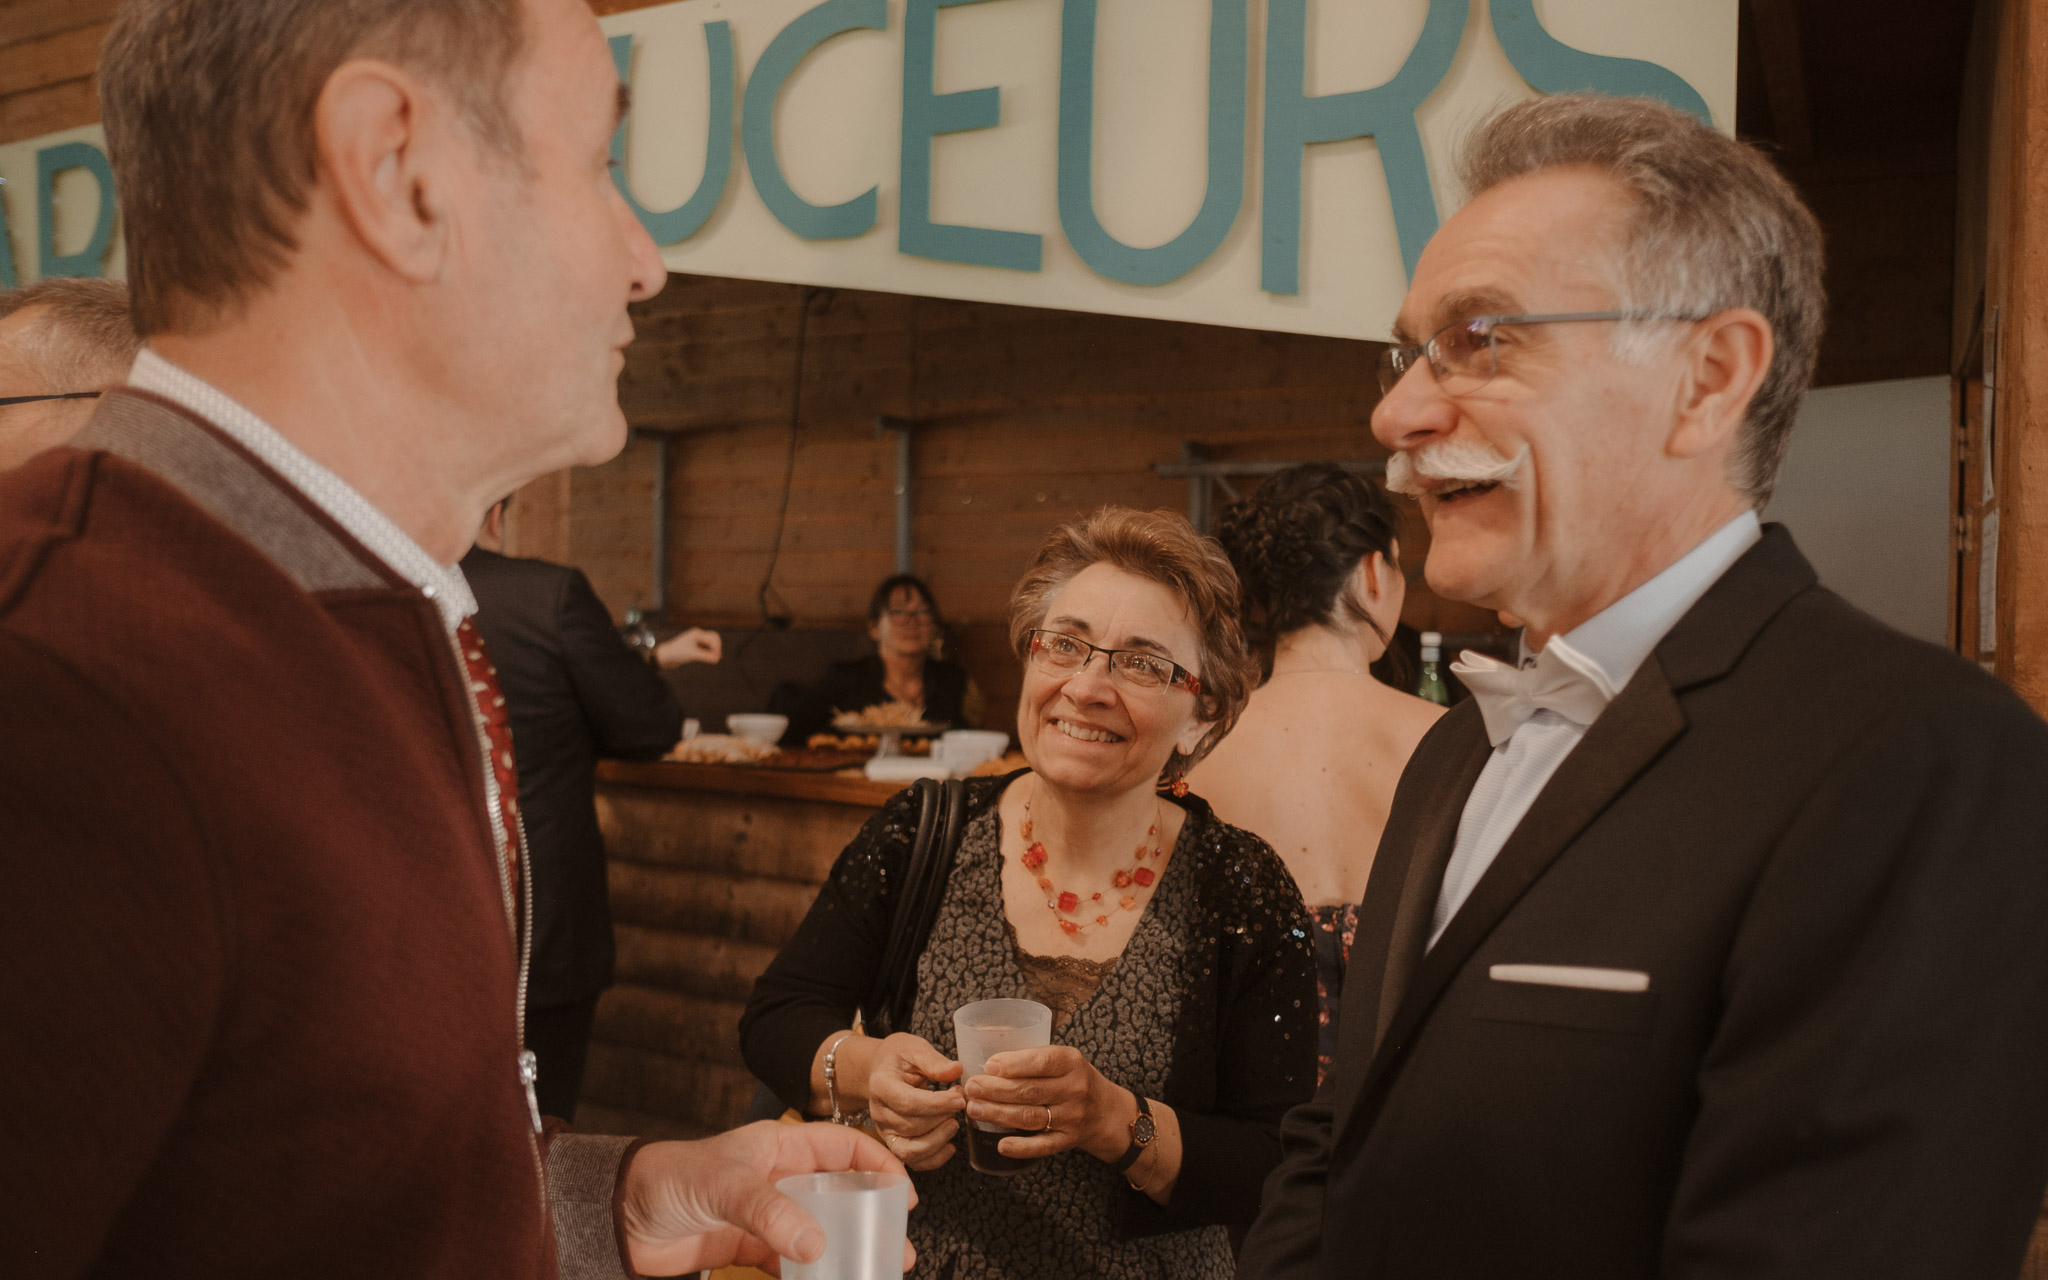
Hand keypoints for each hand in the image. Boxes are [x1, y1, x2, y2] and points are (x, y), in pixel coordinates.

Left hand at [619, 1120, 915, 1276]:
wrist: (620, 1216)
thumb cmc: (668, 1178)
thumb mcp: (726, 1186)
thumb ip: (771, 1214)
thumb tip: (815, 1245)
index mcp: (779, 1145)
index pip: (843, 1146)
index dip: (877, 1165)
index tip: (903, 1196)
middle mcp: (778, 1177)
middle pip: (840, 1193)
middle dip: (872, 1217)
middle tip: (897, 1246)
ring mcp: (765, 1214)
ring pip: (820, 1231)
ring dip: (846, 1251)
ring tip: (874, 1272)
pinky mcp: (748, 1248)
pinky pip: (790, 1262)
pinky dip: (811, 1275)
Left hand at [655, 627, 721, 667]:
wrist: (665, 656)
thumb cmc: (677, 653)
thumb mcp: (693, 655)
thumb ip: (706, 656)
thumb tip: (717, 659)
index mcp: (697, 634)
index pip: (713, 638)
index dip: (717, 648)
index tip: (717, 658)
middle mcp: (697, 635)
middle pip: (714, 638)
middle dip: (717, 647)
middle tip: (719, 657)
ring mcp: (695, 640)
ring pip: (710, 642)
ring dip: (713, 649)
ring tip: (715, 659)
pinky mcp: (694, 646)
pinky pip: (705, 647)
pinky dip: (709, 652)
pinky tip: (710, 658)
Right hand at [856, 1031, 966, 1170]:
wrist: (882, 1070)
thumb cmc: (900, 1058)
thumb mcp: (915, 1049)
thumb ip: (934, 1061)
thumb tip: (956, 1071)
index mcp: (881, 1085)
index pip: (907, 1102)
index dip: (936, 1104)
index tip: (959, 1099)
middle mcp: (879, 1112)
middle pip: (912, 1126)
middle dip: (942, 1117)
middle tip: (961, 1101)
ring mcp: (885, 1131)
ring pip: (911, 1149)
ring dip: (939, 1139)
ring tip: (954, 1122)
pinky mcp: (894, 1143)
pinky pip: (913, 1161)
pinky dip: (934, 1159)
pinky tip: (950, 1146)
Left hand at [962, 1044, 1129, 1161]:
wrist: (1107, 1112)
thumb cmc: (1074, 1079)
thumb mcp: (1064, 1060)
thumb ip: (1033, 1059)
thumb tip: (988, 1064)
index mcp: (1072, 1062)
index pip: (1043, 1061)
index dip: (1014, 1064)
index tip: (989, 1065)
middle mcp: (1074, 1089)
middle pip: (1030, 1090)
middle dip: (996, 1090)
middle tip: (971, 1088)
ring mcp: (1072, 1117)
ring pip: (1031, 1117)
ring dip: (999, 1114)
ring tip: (974, 1109)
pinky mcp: (1068, 1141)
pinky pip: (1043, 1146)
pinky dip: (1021, 1147)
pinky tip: (1001, 1145)